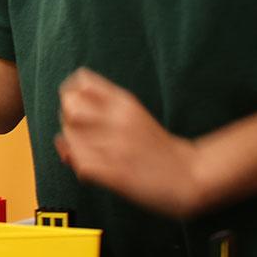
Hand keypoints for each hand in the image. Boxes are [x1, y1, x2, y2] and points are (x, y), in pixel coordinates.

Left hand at [55, 68, 202, 219]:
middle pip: (70, 105)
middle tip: (78, 134)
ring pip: (70, 137)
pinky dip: (80, 168)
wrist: (191, 176)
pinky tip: (93, 173)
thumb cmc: (158, 148)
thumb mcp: (133, 117)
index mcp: (124, 101)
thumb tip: (66, 125)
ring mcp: (116, 145)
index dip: (70, 94)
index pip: (81, 81)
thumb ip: (102, 114)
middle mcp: (118, 119)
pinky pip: (81, 164)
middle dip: (66, 120)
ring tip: (85, 154)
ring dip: (72, 147)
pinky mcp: (115, 173)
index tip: (75, 108)